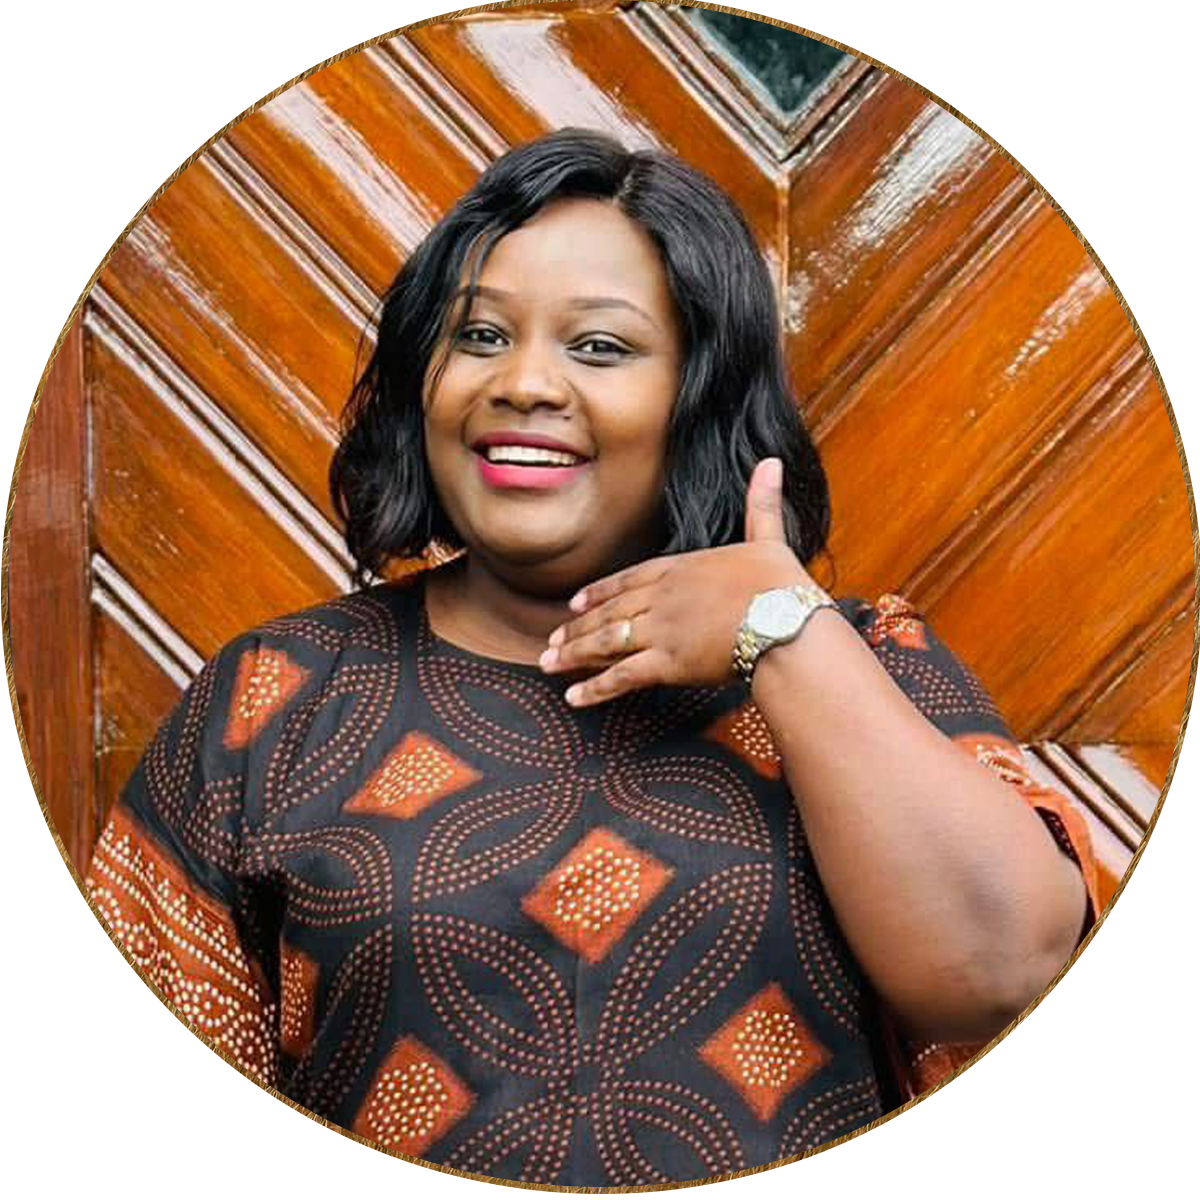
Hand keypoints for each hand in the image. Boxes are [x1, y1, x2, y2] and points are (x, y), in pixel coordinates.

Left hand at [540, 458, 818, 705]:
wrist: (784, 621)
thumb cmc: (781, 585)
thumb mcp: (769, 538)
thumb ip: (761, 503)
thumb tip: (771, 461)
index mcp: (681, 568)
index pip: (630, 578)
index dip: (600, 591)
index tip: (574, 601)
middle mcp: (661, 597)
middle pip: (610, 612)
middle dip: (578, 626)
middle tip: (551, 639)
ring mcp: (660, 630)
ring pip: (606, 642)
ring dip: (575, 653)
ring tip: (548, 663)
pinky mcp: (666, 663)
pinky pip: (621, 677)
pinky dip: (595, 688)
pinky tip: (573, 696)